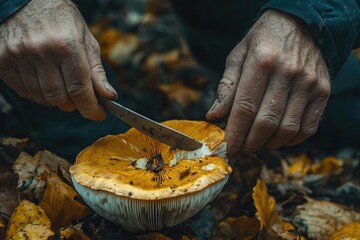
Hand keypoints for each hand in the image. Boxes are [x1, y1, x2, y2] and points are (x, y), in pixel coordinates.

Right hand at [0, 0, 116, 119]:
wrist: (23, 0)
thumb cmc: (61, 19)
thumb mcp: (85, 39)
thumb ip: (96, 70)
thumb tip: (109, 96)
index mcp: (66, 45)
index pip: (80, 90)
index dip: (91, 109)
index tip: (99, 115)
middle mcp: (40, 51)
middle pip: (60, 99)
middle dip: (75, 104)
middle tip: (80, 96)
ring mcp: (17, 56)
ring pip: (42, 98)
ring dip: (56, 99)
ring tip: (62, 84)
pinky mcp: (1, 61)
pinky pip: (24, 92)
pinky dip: (38, 93)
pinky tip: (44, 80)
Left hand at [206, 10, 330, 155]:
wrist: (299, 24)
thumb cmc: (262, 42)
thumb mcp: (238, 56)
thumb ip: (227, 87)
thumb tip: (214, 116)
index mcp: (262, 61)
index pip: (245, 107)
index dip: (235, 132)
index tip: (229, 146)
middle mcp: (288, 72)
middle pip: (266, 121)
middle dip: (250, 143)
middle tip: (241, 150)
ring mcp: (309, 82)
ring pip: (288, 128)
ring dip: (269, 145)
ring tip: (257, 146)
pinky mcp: (323, 90)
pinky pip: (309, 127)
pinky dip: (292, 141)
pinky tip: (278, 140)